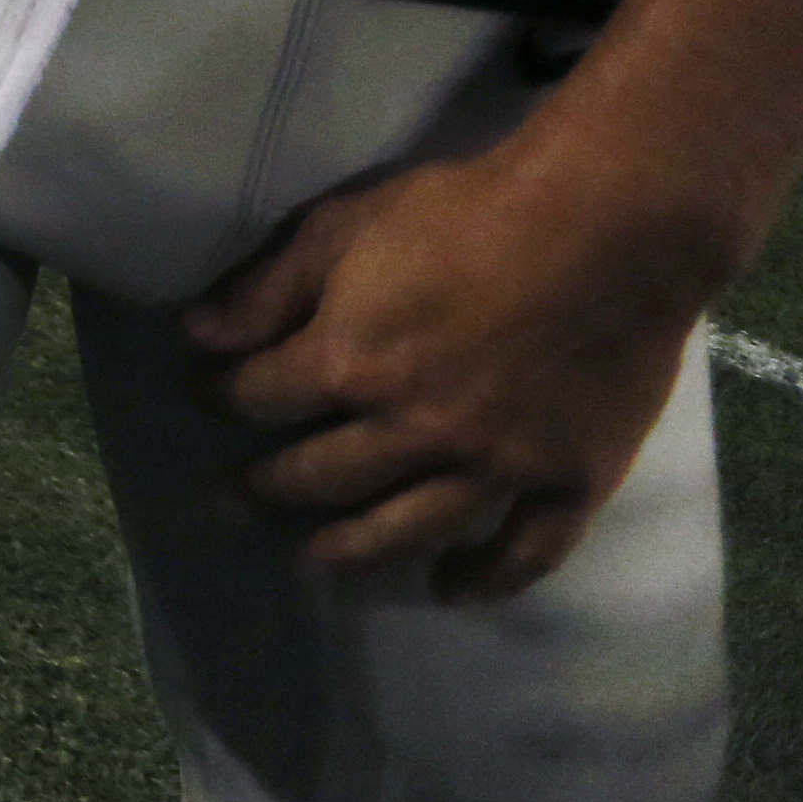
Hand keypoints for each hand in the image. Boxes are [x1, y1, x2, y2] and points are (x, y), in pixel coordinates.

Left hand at [180, 134, 729, 600]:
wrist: (608, 225)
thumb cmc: (467, 212)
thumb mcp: (343, 225)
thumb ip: (266, 288)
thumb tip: (194, 336)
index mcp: (349, 365)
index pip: (258, 399)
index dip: (222, 396)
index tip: (208, 396)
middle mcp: (413, 432)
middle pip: (319, 478)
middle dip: (264, 490)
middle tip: (235, 502)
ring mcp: (493, 466)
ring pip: (405, 530)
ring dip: (348, 553)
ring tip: (310, 564)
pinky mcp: (568, 481)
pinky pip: (523, 554)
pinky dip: (484, 580)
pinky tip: (449, 589)